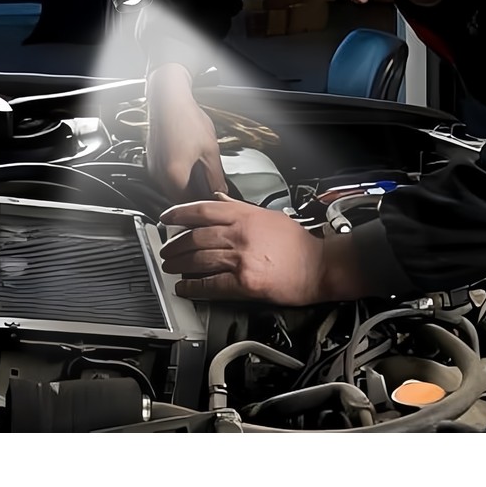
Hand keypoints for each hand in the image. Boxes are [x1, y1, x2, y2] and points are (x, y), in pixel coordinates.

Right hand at [146, 64, 226, 201]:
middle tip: (210, 190)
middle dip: (194, 196)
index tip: (214, 201)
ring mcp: (153, 167)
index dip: (204, 204)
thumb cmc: (185, 117)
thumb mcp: (210, 149)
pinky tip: (189, 165)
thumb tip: (220, 191)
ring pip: (170, 188)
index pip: (189, 204)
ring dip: (185, 186)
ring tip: (201, 177)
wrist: (167, 98)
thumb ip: (216, 176)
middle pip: (178, 198)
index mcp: (174, 175)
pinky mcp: (152, 159)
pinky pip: (164, 176)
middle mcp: (159, 174)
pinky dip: (176, 176)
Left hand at [159, 195, 329, 305]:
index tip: (167, 218)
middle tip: (165, 249)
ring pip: (199, 259)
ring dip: (179, 265)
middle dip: (175, 244)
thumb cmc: (298, 243)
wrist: (319, 265)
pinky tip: (184, 288)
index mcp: (245, 215)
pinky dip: (193, 287)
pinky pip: (211, 284)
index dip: (179, 213)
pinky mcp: (245, 282)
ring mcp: (241, 258)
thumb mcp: (269, 215)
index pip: (203, 210)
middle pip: (196, 236)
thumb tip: (219, 198)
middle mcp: (240, 234)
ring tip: (169, 267)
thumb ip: (240, 208)